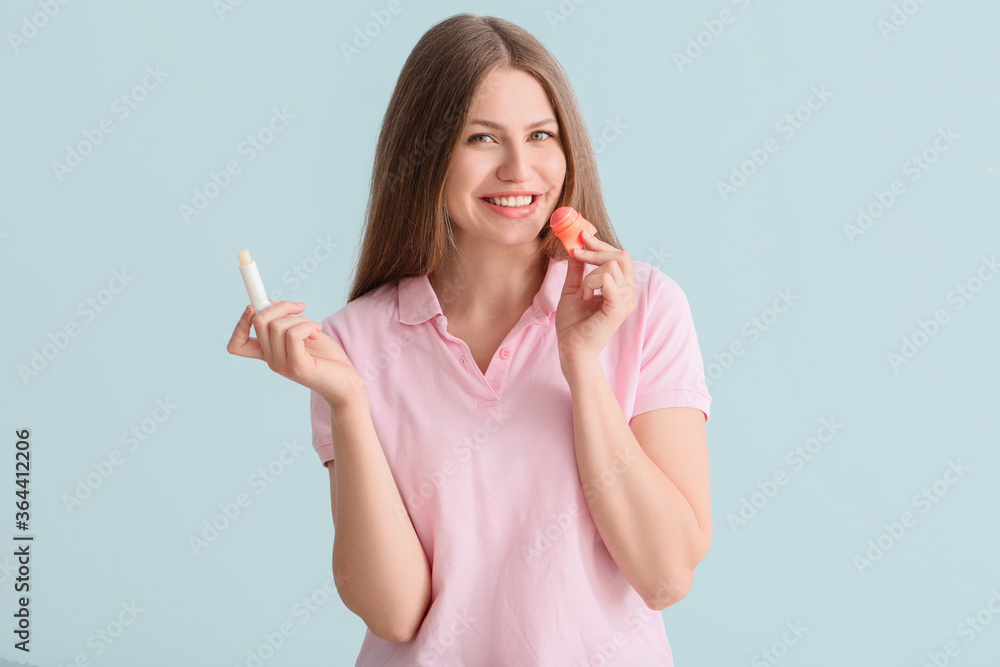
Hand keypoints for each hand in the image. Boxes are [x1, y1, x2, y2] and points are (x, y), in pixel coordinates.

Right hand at [226, 300, 364, 406]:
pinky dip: (307, 326)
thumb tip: (268, 303)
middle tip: (300, 307)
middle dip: (281, 305)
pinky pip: (293, 334)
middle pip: (259, 321)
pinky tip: (318, 334)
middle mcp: (271, 361)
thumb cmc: (328, 359)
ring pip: (278, 325)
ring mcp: (282, 366)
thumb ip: (285, 321)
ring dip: (301, 318)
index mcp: (269, 354)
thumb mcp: (303, 333)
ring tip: (316, 328)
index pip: (236, 345)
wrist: (348, 384)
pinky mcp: (297, 367)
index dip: (240, 324)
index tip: (254, 307)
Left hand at [555, 231, 636, 371]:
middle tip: (578, 250)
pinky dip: (592, 282)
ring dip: (590, 273)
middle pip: (621, 255)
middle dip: (597, 250)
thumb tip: (576, 248)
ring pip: (612, 265)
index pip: (619, 256)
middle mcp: (628, 292)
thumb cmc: (574, 325)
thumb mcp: (574, 289)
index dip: (601, 245)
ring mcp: (626, 300)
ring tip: (583, 291)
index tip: (583, 236)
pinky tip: (586, 294)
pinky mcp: (619, 307)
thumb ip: (578, 270)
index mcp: (621, 288)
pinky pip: (607, 278)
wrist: (572, 349)